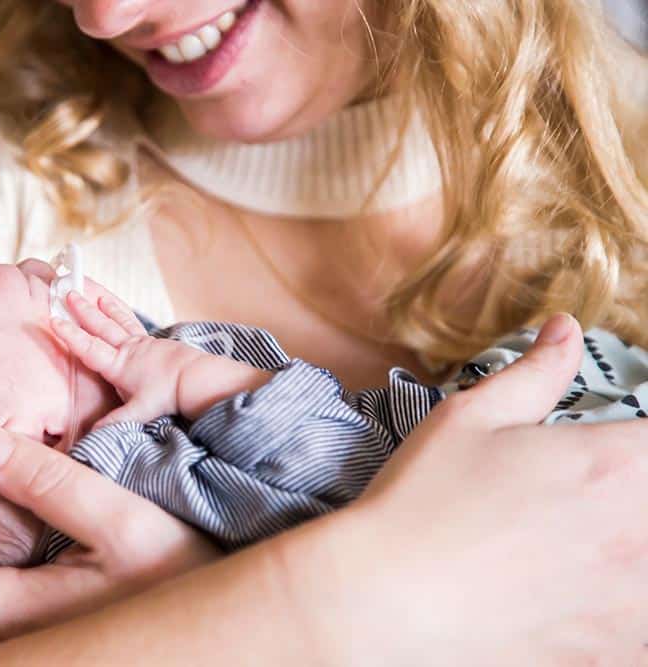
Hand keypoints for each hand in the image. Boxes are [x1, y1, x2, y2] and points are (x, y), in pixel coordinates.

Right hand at [52, 289, 268, 424]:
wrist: (196, 378)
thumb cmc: (167, 394)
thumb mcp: (139, 411)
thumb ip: (114, 421)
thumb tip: (92, 435)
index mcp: (119, 365)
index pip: (89, 348)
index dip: (70, 335)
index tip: (54, 320)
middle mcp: (128, 350)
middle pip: (102, 327)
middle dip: (83, 311)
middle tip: (69, 293)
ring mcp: (143, 343)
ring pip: (119, 321)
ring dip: (105, 308)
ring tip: (96, 294)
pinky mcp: (155, 343)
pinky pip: (134, 324)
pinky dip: (123, 315)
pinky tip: (121, 313)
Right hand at [326, 313, 647, 663]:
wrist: (379, 599)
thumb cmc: (420, 504)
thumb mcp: (468, 420)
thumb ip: (535, 373)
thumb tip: (564, 331)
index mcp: (616, 467)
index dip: (634, 445)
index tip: (615, 451)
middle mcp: (642, 538)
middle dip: (632, 495)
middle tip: (587, 501)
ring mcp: (635, 606)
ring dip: (633, 558)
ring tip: (585, 552)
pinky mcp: (613, 655)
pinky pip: (646, 636)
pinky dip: (626, 613)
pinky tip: (581, 599)